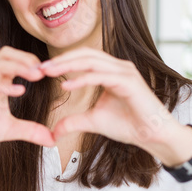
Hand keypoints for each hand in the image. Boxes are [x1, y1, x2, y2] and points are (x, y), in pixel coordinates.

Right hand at [0, 46, 55, 154]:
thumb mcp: (8, 130)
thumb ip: (30, 131)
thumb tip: (52, 139)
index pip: (15, 60)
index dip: (32, 62)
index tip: (50, 72)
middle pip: (6, 55)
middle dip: (26, 59)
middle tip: (44, 71)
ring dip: (18, 67)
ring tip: (35, 76)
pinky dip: (2, 86)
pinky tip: (18, 91)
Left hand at [37, 46, 185, 150]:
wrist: (152, 135)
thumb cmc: (128, 125)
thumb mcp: (93, 122)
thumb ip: (73, 122)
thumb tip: (53, 133)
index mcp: (111, 71)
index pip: (83, 58)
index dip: (62, 62)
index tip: (42, 70)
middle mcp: (119, 67)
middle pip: (85, 54)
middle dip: (61, 60)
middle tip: (40, 68)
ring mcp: (125, 72)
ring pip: (91, 61)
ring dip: (67, 65)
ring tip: (48, 72)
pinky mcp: (129, 82)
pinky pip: (100, 76)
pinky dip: (82, 79)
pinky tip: (66, 85)